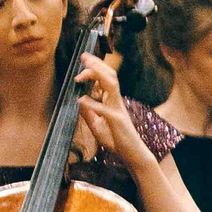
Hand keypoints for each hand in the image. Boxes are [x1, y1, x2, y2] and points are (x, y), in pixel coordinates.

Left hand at [74, 52, 154, 172]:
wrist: (132, 154)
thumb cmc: (116, 140)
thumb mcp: (97, 126)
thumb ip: (89, 113)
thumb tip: (79, 100)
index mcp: (112, 101)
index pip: (106, 78)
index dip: (95, 66)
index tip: (84, 59)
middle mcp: (116, 102)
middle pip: (110, 76)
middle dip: (96, 64)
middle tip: (83, 57)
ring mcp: (118, 110)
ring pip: (111, 86)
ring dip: (97, 76)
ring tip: (82, 72)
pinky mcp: (118, 122)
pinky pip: (105, 110)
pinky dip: (93, 104)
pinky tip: (81, 100)